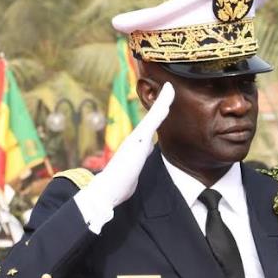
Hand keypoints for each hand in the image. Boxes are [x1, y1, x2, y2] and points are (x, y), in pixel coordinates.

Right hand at [81, 82, 175, 210]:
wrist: (106, 190)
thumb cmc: (118, 186)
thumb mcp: (132, 175)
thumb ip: (136, 166)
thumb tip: (141, 162)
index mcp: (136, 146)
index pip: (150, 128)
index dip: (157, 117)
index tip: (164, 107)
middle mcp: (136, 138)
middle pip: (153, 118)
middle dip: (161, 103)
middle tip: (170, 88)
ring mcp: (137, 137)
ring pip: (154, 116)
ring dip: (163, 101)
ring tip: (171, 87)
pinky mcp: (139, 138)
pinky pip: (154, 119)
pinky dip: (161, 106)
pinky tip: (168, 97)